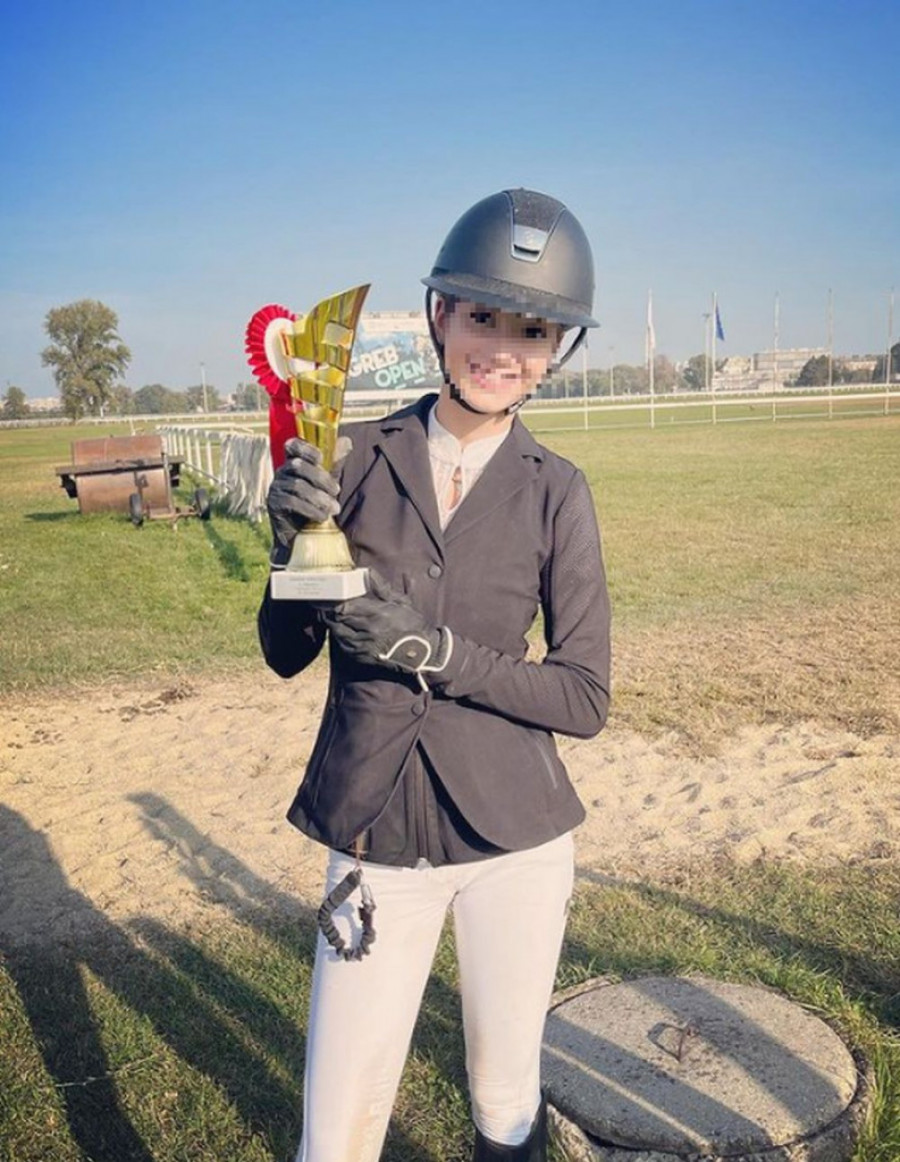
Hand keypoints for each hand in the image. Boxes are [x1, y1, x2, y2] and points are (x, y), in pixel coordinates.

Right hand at [267, 436, 350, 549]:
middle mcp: (281, 473)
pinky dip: (311, 509)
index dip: (305, 448)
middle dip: (321, 478)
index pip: (292, 446)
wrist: (300, 536)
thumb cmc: (313, 505)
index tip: (321, 458)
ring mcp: (275, 488)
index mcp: (293, 464)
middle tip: (337, 491)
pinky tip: (322, 517)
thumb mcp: (326, 483)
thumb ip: (334, 463)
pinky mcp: (273, 505)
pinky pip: (292, 502)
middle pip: (298, 466)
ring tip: (334, 509)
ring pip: (297, 486)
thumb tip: (346, 441)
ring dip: (319, 497)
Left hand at [324, 570, 452, 684]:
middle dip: (328, 611)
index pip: (345, 607)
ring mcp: (364, 646)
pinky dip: (339, 637)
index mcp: (377, 614)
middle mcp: (368, 630)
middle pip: (338, 619)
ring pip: (338, 633)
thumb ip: (382, 588)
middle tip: (321, 604)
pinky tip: (340, 630)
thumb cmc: (412, 625)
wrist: (422, 652)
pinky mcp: (363, 657)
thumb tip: (368, 572)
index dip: (333, 602)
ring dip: (332, 624)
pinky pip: (344, 646)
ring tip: (328, 616)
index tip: (327, 596)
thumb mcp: (401, 602)